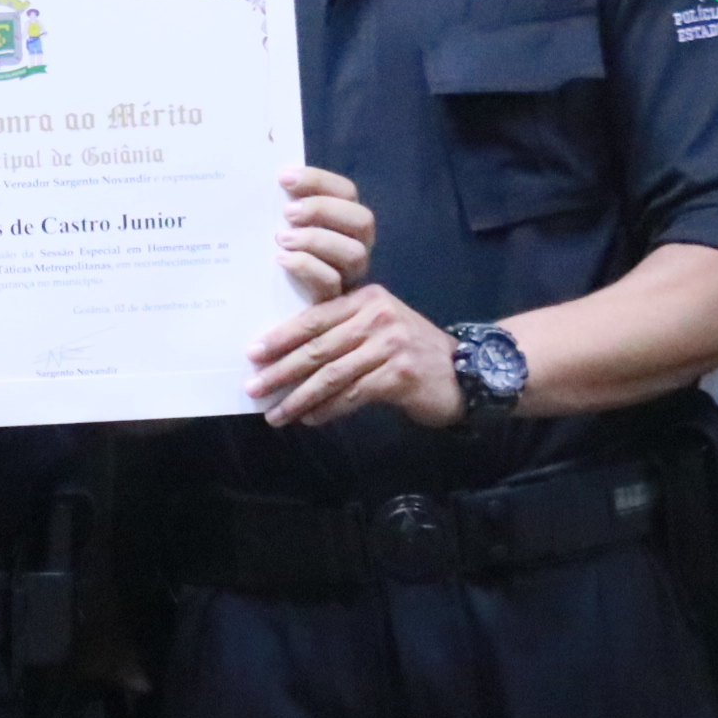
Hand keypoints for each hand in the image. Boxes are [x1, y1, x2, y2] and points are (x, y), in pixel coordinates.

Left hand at [246, 283, 465, 428]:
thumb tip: (288, 356)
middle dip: (281, 371)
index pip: (314, 318)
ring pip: (331, 375)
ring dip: (299, 398)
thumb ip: (343, 330)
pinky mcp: (398, 376)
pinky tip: (309, 419)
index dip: (280, 337)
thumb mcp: (379, 326)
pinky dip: (327, 410)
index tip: (252, 354)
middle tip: (254, 388)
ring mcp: (390, 346)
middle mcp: (377, 317)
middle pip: (318, 348)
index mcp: (366, 298)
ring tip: (276, 415)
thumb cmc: (412, 349)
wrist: (466, 370)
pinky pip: (352, 395)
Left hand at [275, 167, 374, 301]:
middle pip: (362, 220)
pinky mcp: (333, 301)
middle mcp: (355, 246)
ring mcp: (348, 276)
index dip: (318, 181)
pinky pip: (331, 282)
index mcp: (344, 222)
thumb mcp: (282, 226)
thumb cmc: (278, 259)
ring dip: (317, 240)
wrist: (272, 315)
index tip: (283, 178)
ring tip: (282, 238)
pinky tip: (281, 259)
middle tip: (287, 213)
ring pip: (355, 253)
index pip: (346, 192)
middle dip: (323, 210)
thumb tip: (272, 173)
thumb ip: (285, 205)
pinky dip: (306, 266)